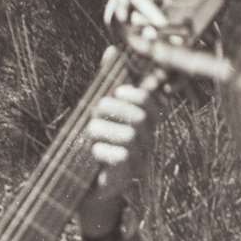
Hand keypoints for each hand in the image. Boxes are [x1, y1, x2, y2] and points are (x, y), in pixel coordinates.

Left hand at [78, 47, 158, 229]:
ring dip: (102, 129)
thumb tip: (112, 49)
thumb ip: (108, 84)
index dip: (139, 93)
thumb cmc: (95, 146)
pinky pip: (120, 157)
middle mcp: (146, 142)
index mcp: (143, 125)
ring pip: (129, 135)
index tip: (118, 91)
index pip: (153, 103)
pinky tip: (93, 153)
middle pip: (142, 117)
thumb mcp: (101, 113)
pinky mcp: (125, 178)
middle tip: (96, 112)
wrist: (87, 191)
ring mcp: (138, 161)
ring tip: (89, 134)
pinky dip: (102, 150)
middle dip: (114, 108)